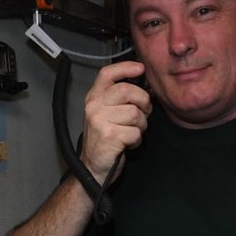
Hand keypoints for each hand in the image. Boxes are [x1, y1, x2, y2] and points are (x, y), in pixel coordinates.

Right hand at [82, 61, 151, 183]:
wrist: (92, 167)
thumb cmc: (104, 138)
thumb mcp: (105, 113)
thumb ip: (118, 97)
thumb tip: (142, 83)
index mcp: (93, 98)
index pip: (107, 74)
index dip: (125, 68)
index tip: (140, 69)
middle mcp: (94, 106)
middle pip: (127, 91)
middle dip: (143, 102)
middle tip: (143, 113)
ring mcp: (99, 121)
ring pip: (135, 113)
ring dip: (141, 125)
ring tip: (131, 132)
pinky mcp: (108, 136)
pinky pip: (136, 132)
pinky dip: (137, 139)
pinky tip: (128, 143)